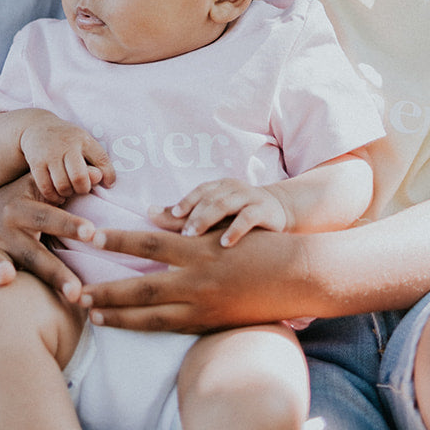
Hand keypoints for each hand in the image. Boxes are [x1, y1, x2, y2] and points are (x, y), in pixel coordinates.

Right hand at [0, 172, 103, 304]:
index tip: (91, 233)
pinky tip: (6, 280)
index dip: (69, 224)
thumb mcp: (46, 186)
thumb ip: (72, 182)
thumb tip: (101, 174)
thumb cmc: (32, 196)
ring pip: (26, 265)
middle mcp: (8, 225)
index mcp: (22, 205)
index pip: (49, 217)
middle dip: (58, 271)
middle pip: (36, 251)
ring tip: (69, 296)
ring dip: (47, 281)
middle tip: (78, 290)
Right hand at [18, 116, 114, 202]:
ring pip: (62, 185)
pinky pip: (46, 187)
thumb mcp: (84, 142)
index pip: (101, 159)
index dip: (107, 176)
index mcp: (83, 139)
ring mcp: (50, 154)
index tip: (106, 184)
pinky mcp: (36, 162)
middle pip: (79, 177)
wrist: (37, 126)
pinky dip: (53, 196)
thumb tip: (110, 184)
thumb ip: (98, 161)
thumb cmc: (67, 139)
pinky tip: (57, 194)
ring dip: (67, 194)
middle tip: (80, 188)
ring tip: (68, 191)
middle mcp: (67, 145)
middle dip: (83, 189)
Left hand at [79, 224, 307, 333]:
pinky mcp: (211, 323)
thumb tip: (150, 214)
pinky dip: (146, 329)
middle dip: (107, 291)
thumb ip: (185, 222)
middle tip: (75, 293)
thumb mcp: (221, 227)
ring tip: (92, 315)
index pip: (148, 241)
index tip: (89, 236)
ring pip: (153, 316)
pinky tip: (127, 329)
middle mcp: (198, 278)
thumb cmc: (258, 244)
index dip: (116, 239)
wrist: (297, 275)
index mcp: (198, 248)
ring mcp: (204, 305)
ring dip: (120, 317)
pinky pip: (172, 329)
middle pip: (142, 286)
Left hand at [158, 178, 290, 245]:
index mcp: (219, 186)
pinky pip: (249, 217)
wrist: (281, 213)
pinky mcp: (265, 211)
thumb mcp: (215, 214)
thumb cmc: (239, 216)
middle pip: (209, 197)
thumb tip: (149, 212)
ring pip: (225, 204)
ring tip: (193, 236)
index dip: (185, 202)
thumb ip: (185, 215)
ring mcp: (250, 197)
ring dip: (208, 219)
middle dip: (194, 214)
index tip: (170, 216)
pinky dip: (235, 229)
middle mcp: (233, 188)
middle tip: (181, 234)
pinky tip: (224, 244)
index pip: (199, 191)